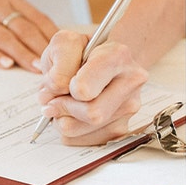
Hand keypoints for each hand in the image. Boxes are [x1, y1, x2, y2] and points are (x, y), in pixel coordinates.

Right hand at [0, 0, 57, 71]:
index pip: (38, 18)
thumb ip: (14, 7)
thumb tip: (41, 29)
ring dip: (23, 54)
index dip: (53, 37)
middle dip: (43, 49)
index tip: (66, 52)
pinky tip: (5, 65)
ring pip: (5, 37)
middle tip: (58, 67)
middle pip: (25, 29)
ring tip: (37, 69)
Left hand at [37, 31, 148, 145]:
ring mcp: (130, 107)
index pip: (84, 89)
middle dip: (63, 108)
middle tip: (54, 98)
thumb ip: (59, 61)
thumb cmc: (83, 52)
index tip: (64, 82)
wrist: (105, 61)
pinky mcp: (122, 127)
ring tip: (63, 103)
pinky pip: (85, 141)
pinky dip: (71, 130)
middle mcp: (131, 82)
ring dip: (62, 120)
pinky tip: (73, 114)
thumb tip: (55, 94)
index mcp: (118, 56)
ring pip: (84, 130)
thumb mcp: (64, 43)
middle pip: (91, 114)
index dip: (64, 88)